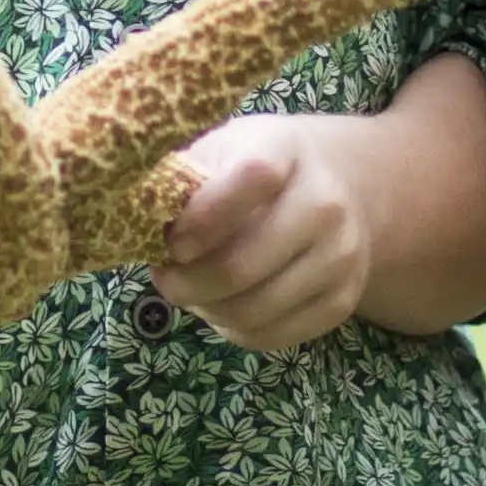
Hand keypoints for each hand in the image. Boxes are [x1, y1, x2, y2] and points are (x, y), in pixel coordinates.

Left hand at [153, 116, 377, 352]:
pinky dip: (233, 329)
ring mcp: (340, 256)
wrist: (337, 188)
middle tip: (165, 278)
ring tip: (189, 292)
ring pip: (253, 309)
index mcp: (286, 150)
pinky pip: (272, 336)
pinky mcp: (342, 302)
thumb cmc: (256, 169)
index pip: (252, 177)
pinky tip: (221, 307)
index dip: (204, 216)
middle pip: (243, 264)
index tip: (172, 242)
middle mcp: (325, 203)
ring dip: (206, 309)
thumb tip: (143, 220)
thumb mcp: (222, 149)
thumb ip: (185, 179)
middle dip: (187, 282)